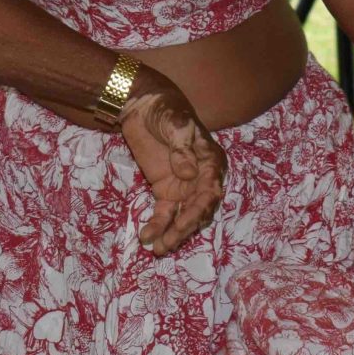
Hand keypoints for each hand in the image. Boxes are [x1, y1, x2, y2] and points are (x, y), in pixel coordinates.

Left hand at [116, 73, 226, 254]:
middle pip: (198, 210)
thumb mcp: (176, 124)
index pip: (210, 192)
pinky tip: (146, 236)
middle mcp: (202, 178)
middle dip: (184, 229)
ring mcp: (183, 186)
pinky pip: (165, 213)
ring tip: (157, 249)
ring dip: (171, 233)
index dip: (199, 210)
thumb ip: (183, 149)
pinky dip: (157, 225)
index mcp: (211, 162)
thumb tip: (189, 174)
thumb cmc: (165, 110)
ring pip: (182, 216)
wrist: (141, 106)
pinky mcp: (165, 190)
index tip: (184, 224)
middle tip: (167, 243)